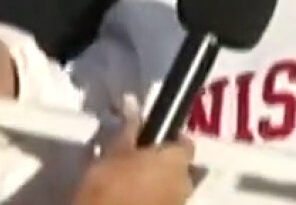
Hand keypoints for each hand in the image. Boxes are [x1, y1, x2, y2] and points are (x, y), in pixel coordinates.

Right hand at [72, 102, 194, 204]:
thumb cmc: (109, 186)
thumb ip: (129, 128)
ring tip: (130, 182)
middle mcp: (186, 183)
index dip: (168, 138)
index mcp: (177, 160)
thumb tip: (133, 101)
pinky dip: (153, 199)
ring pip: (172, 187)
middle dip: (163, 163)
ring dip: (158, 182)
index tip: (148, 138)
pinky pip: (164, 202)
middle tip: (137, 160)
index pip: (184, 142)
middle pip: (180, 166)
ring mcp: (180, 204)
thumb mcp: (114, 153)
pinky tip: (131, 199)